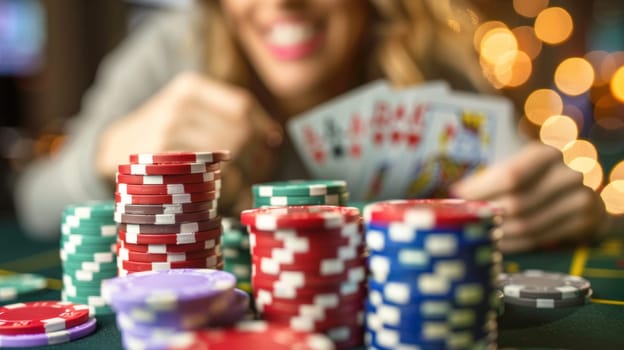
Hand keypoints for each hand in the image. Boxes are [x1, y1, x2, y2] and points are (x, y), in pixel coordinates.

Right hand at [97, 71, 282, 208]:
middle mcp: (179, 104)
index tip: (272, 145)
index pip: (242, 106)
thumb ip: (226, 117)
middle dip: (256, 156)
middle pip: (239, 131)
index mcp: (190, 87)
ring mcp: (167, 131)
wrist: (112, 150)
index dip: (263, 127)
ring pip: (227, 155)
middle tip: (259, 172)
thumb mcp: (189, 112)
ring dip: (244, 176)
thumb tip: (273, 137)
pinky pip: (208, 177)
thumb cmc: (164, 135)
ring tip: (243, 186)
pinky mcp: (159, 159)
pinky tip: (226, 195)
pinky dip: (225, 189)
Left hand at [451, 142, 606, 252]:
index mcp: (546, 153)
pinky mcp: (584, 223)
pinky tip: (495, 243)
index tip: (456, 197)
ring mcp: (580, 199)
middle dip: (485, 215)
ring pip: (528, 225)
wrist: (579, 193)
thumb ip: (489, 176)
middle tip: (461, 220)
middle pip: (517, 204)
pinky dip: (513, 244)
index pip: (510, 175)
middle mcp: (567, 174)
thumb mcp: (516, 166)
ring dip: (496, 233)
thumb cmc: (534, 177)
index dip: (481, 190)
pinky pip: (540, 239)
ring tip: (474, 233)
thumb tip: (451, 191)